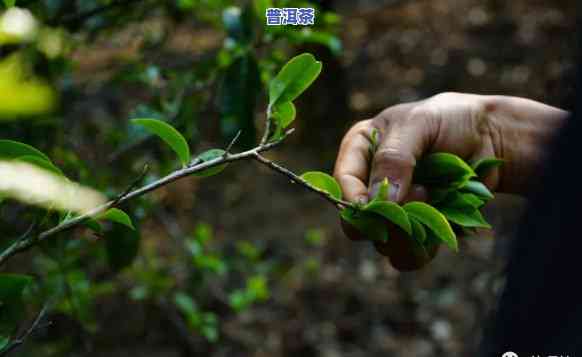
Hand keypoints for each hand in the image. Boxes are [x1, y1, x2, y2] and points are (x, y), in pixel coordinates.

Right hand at [334, 92, 566, 268]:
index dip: (355, 198)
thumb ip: (394, 157)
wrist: (491, 138)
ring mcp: (392, 210)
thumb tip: (383, 200)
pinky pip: (408, 255)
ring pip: (384, 244)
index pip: (343, 181)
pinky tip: (444, 222)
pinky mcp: (415, 230)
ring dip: (411, 233)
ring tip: (436, 199)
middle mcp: (370, 183)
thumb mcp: (419, 123)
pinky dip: (425, 248)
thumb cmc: (450, 119)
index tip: (375, 207)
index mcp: (360, 151)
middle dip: (387, 219)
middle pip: (359, 222)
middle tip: (421, 194)